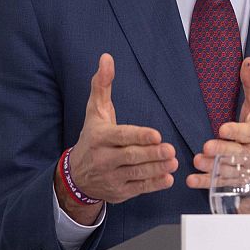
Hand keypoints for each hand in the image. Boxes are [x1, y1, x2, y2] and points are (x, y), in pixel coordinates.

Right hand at [56, 53, 177, 222]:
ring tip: (174, 161)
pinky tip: (168, 177)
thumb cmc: (92, 138)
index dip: (139, 136)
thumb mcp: (95, 112)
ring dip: (157, 168)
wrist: (75, 176)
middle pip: (131, 156)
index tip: (157, 135)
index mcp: (100, 138)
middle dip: (152, 154)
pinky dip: (154, 184)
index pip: (121, 137)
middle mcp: (104, 159)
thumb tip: (107, 57)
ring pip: (137, 173)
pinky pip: (139, 188)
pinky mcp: (120, 192)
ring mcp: (111, 177)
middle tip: (170, 150)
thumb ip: (102, 85)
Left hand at [188, 57, 249, 188]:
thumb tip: (248, 60)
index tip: (223, 129)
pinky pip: (223, 182)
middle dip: (222, 151)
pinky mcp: (238, 179)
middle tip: (206, 148)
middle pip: (238, 153)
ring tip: (197, 162)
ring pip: (229, 170)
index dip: (236, 131)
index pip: (248, 132)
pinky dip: (208, 183)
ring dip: (213, 168)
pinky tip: (193, 180)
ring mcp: (246, 168)